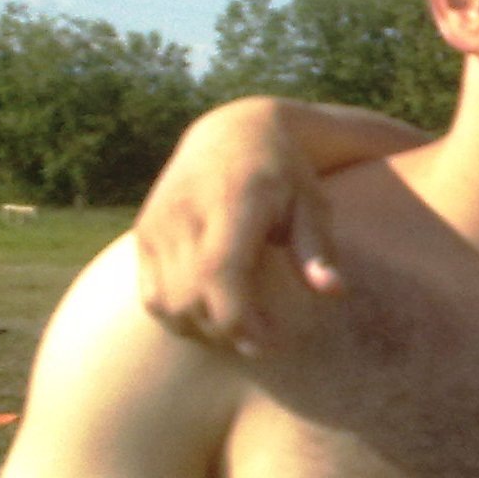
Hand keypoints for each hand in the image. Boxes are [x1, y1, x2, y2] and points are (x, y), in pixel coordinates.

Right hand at [135, 100, 340, 354]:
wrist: (233, 133)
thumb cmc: (287, 176)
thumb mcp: (312, 204)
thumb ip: (319, 249)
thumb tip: (334, 292)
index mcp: (232, 202)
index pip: (220, 273)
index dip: (238, 318)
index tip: (267, 344)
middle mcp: (186, 212)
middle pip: (189, 296)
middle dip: (225, 332)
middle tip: (261, 342)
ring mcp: (158, 223)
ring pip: (166, 302)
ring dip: (200, 329)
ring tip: (239, 329)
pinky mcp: (144, 234)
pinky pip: (151, 295)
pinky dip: (178, 316)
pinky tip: (211, 316)